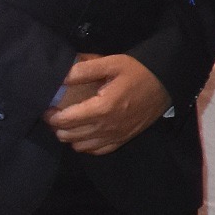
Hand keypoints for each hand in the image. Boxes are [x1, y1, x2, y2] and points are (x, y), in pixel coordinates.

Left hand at [44, 53, 173, 157]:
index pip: (65, 121)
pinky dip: (86, 145)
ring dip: (70, 136)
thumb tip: (60, 78)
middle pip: (69, 135)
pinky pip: (97, 151)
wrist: (166, 83)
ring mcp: (116, 135)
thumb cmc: (138, 72)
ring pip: (80, 146)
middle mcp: (107, 126)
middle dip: (57, 126)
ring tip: (70, 123)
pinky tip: (85, 134)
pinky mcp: (123, 139)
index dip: (51, 116)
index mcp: (102, 108)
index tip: (48, 107)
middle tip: (56, 114)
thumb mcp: (111, 63)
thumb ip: (84, 70)